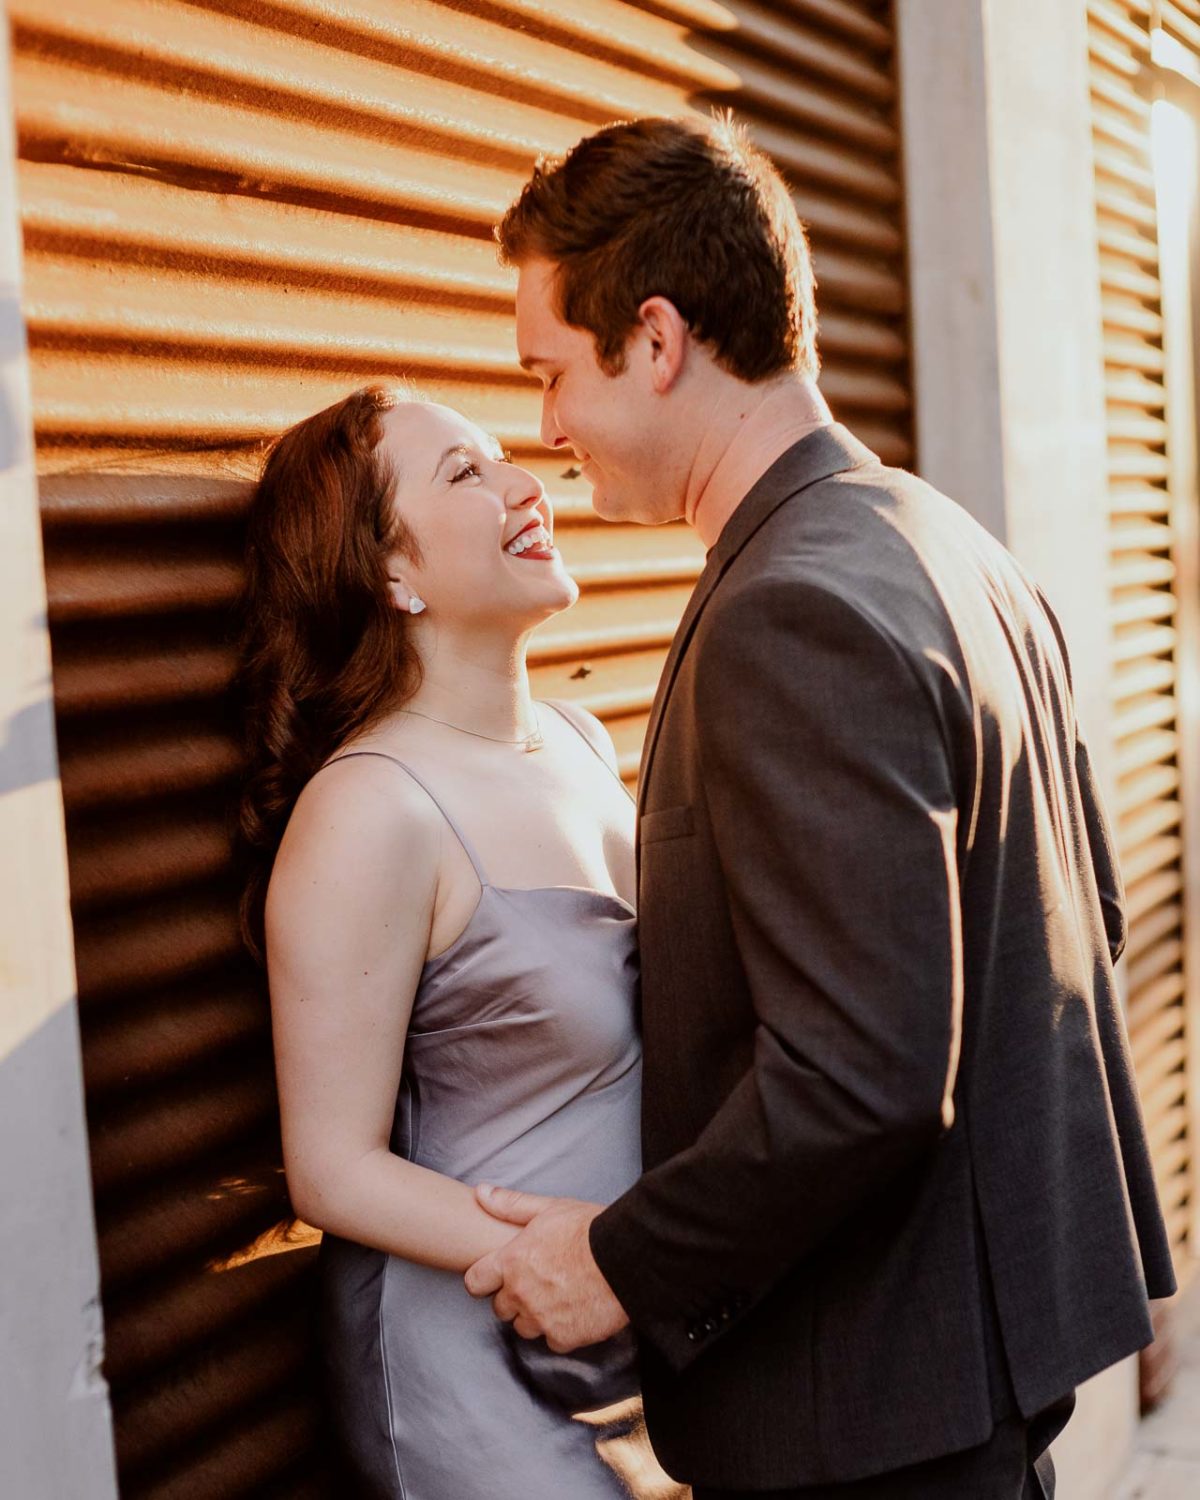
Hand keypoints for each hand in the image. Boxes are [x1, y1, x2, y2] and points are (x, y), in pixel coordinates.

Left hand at [463, 1184, 629, 1351]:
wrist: (628, 1257)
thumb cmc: (589, 1228)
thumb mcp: (549, 1208)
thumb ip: (510, 1204)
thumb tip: (481, 1192)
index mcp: (512, 1262)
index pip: (475, 1282)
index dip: (485, 1279)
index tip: (499, 1275)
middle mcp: (521, 1294)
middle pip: (500, 1308)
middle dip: (514, 1298)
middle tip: (538, 1283)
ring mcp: (541, 1318)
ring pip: (524, 1327)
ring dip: (535, 1316)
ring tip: (557, 1297)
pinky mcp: (564, 1337)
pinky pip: (552, 1340)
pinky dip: (561, 1329)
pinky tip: (575, 1310)